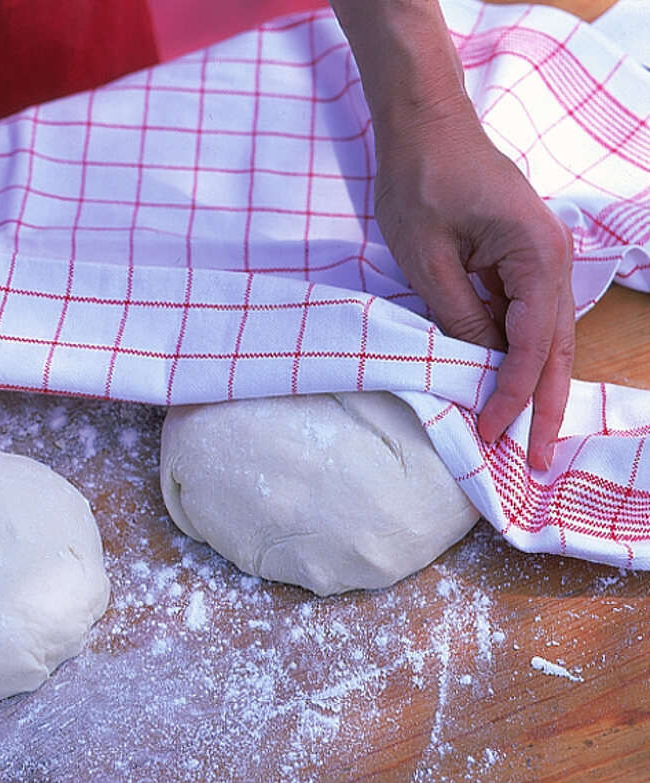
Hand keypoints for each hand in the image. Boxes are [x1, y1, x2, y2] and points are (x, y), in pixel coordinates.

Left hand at [372, 104, 574, 471]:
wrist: (424, 127)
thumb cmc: (422, 181)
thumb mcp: (429, 258)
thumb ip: (459, 316)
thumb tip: (479, 366)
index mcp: (536, 256)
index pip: (531, 344)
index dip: (512, 394)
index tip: (494, 434)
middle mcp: (550, 261)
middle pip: (553, 349)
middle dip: (542, 407)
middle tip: (533, 462)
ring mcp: (537, 262)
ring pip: (543, 339)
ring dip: (532, 388)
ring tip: (523, 439)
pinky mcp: (516, 263)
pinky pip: (522, 320)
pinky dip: (514, 357)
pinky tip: (502, 389)